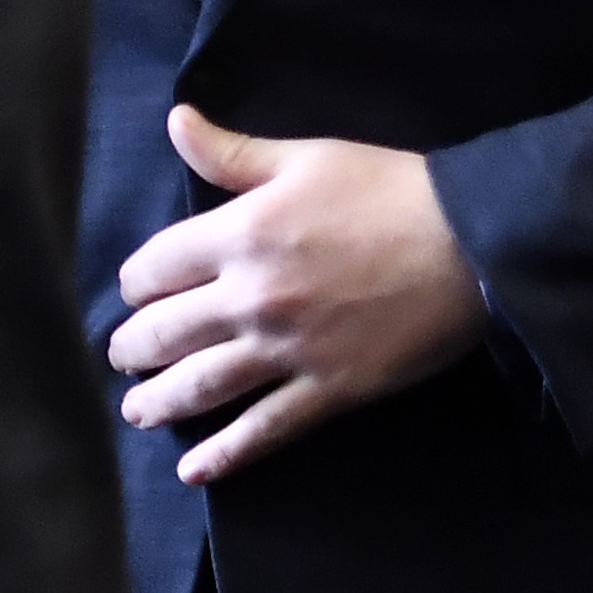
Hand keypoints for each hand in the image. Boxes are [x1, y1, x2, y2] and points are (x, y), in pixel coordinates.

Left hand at [109, 106, 485, 484]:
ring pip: (201, 386)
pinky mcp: (327, 391)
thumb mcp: (307, 158)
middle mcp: (251, 298)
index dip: (136, 281)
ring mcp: (287, 351)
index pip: (158, 265)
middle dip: (133, 348)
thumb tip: (176, 122)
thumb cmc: (390, 189)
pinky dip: (224, 454)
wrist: (472, 244)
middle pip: (167, 332)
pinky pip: (262, 430)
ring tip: (137, 413)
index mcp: (241, 233)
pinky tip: (195, 470)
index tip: (135, 289)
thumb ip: (234, 153)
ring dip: (159, 404)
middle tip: (120, 358)